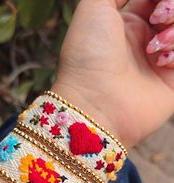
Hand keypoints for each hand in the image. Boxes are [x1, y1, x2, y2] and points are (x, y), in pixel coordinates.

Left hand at [52, 0, 173, 147]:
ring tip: (154, 47)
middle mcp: (144, 42)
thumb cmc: (88, 54)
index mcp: (127, 23)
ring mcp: (157, 63)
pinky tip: (160, 62)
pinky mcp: (170, 83)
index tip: (154, 5)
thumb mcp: (93, 7)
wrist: (94, 102)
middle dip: (170, 8)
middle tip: (158, 17)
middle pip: (172, 12)